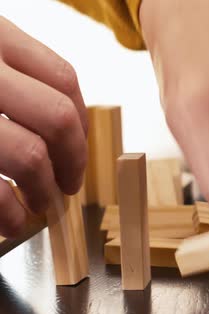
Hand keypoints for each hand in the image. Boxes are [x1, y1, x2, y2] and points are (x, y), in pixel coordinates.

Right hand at [0, 17, 86, 235]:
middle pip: (56, 116)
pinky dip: (8, 211)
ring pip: (29, 154)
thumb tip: (61, 123)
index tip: (79, 145)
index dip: (80, 120)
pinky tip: (10, 219)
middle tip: (69, 184)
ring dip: (42, 189)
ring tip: (39, 206)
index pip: (62, 78)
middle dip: (72, 159)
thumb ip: (13, 77)